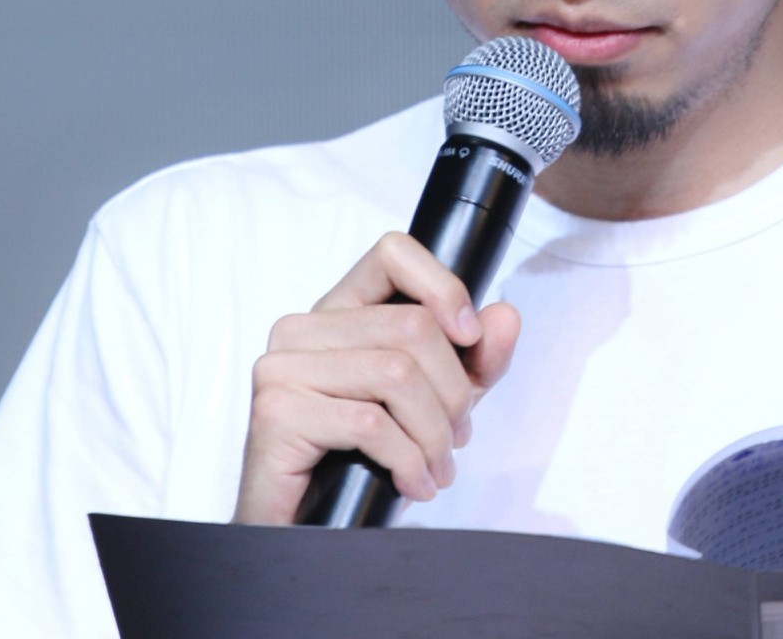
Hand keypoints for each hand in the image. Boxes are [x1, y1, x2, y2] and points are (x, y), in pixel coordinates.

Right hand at [232, 231, 520, 523]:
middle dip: (453, 392)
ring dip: (433, 434)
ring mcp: (283, 367)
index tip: (469, 337)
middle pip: (411, 327)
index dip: (443, 286)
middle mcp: (303, 328)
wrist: (302, 530)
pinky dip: (407, 459)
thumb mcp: (437, 402)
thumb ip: (476, 359)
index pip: (392, 253)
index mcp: (339, 311)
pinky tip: (412, 483)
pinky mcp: (277, 411)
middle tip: (456, 438)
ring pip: (396, 374)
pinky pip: (369, 423)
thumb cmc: (361, 459)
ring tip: (437, 468)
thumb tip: (505, 316)